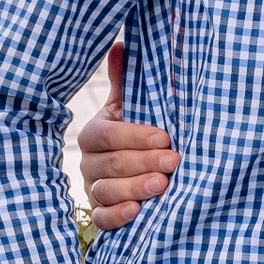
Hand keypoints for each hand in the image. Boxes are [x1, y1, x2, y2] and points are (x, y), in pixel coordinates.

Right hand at [78, 39, 179, 229]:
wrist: (136, 172)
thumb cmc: (137, 134)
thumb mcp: (131, 108)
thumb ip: (126, 83)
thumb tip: (120, 44)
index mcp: (96, 133)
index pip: (109, 134)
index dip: (135, 136)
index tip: (165, 136)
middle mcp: (90, 162)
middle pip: (110, 163)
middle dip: (143, 162)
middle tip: (173, 161)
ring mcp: (93, 188)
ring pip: (106, 191)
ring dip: (135, 189)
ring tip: (163, 186)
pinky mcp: (100, 213)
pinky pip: (102, 218)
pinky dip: (118, 215)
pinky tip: (138, 212)